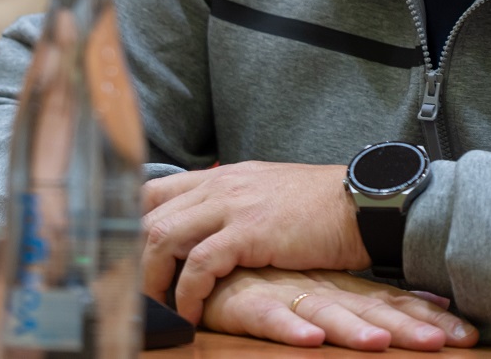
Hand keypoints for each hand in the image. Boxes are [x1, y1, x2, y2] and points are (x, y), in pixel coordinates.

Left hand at [141, 162, 370, 322]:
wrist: (361, 203)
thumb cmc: (321, 207)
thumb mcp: (268, 195)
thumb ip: (235, 206)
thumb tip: (211, 232)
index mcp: (222, 176)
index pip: (154, 191)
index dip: (132, 226)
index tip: (129, 260)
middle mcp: (220, 184)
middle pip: (149, 217)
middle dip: (133, 261)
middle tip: (137, 296)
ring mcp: (232, 205)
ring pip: (162, 237)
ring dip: (152, 279)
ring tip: (158, 309)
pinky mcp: (249, 232)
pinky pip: (199, 264)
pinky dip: (187, 293)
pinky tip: (191, 313)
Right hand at [202, 268, 476, 350]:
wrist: (204, 245)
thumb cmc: (256, 274)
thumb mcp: (307, 287)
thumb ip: (344, 300)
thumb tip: (391, 319)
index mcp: (337, 284)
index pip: (389, 300)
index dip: (426, 315)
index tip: (468, 334)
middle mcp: (319, 286)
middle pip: (371, 307)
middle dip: (411, 325)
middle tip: (453, 341)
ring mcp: (284, 290)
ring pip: (327, 310)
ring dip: (355, 329)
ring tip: (383, 344)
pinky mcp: (245, 301)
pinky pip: (269, 315)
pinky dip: (291, 326)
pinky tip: (312, 339)